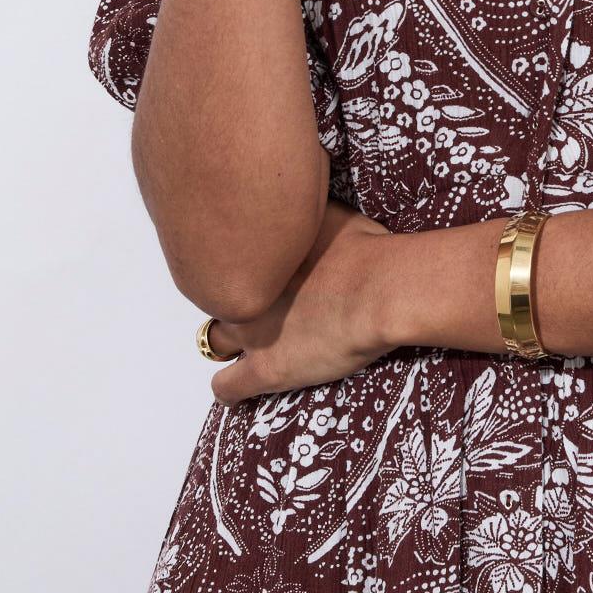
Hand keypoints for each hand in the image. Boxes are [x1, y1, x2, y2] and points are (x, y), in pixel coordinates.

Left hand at [206, 200, 397, 402]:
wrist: (379, 290)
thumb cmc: (366, 249)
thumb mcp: (330, 214)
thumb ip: (304, 216)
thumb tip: (301, 202)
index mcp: (257, 254)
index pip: (224, 257)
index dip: (243, 265)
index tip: (257, 267)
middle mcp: (244, 290)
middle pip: (216, 296)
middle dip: (233, 299)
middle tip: (257, 302)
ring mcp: (251, 333)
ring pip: (213, 341)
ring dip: (227, 343)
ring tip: (247, 346)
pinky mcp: (265, 370)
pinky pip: (227, 388)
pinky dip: (231, 390)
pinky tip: (238, 390)